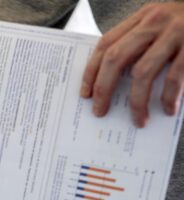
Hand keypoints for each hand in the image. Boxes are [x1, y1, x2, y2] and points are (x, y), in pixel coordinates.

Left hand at [80, 2, 183, 126]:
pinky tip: (167, 110)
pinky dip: (168, 97)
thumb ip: (140, 43)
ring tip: (137, 120)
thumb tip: (112, 82)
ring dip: (136, 101)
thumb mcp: (162, 25)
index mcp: (143, 17)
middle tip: (100, 112)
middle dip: (104, 88)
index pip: (105, 44)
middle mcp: (156, 22)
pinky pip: (174, 77)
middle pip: (116, 58)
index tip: (85, 94)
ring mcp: (176, 33)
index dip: (91, 70)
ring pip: (142, 72)